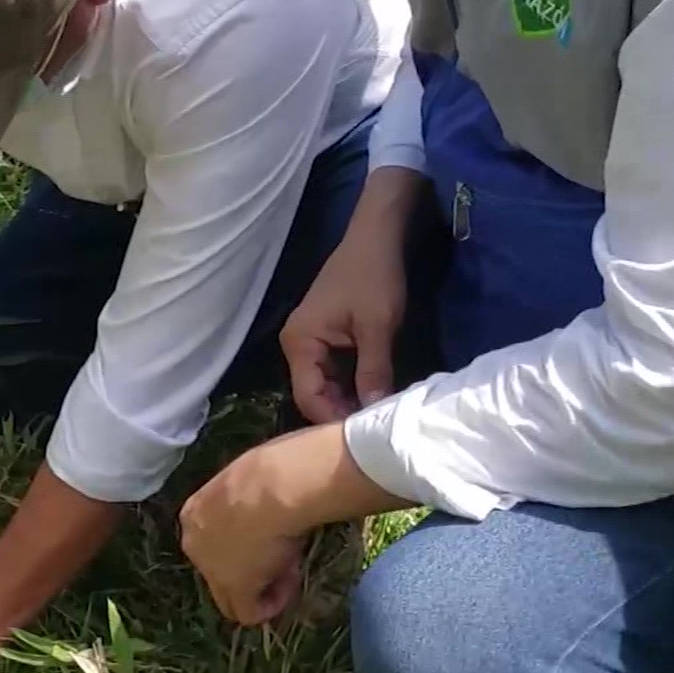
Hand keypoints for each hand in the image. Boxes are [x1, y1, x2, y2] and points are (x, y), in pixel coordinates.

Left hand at [179, 458, 308, 626]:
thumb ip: (250, 505)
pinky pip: (249, 612)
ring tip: (291, 567)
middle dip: (251, 570)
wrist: (276, 485)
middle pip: (218, 572)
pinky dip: (271, 605)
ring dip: (262, 587)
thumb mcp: (252, 486)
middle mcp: (194, 543)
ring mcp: (210, 569)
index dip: (246, 545)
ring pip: (232, 595)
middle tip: (285, 557)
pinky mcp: (234, 589)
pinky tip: (289, 585)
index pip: (213, 543)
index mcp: (194, 513)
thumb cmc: (271, 473)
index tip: (273, 535)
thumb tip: (272, 515)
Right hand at [280, 197, 410, 424]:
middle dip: (341, 412)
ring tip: (375, 416)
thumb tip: (374, 412)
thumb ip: (373, 371)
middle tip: (373, 431)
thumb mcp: (377, 327)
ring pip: (324, 384)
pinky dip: (350, 384)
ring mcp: (308, 340)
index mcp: (299, 343)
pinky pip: (332, 370)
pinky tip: (372, 393)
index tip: (363, 435)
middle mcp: (295, 344)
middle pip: (313, 394)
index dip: (333, 419)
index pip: (308, 397)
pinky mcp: (324, 336)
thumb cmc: (374, 276)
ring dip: (347, 399)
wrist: (376, 237)